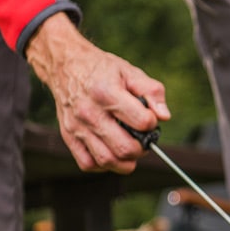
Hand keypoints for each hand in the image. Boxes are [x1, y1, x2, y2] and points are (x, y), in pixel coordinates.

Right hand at [25, 13, 170, 173]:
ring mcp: (77, 127)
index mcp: (106, 92)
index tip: (150, 119)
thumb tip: (164, 116)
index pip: (141, 122)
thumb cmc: (101, 70)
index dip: (152, 123)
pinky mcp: (68, 137)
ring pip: (107, 160)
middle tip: (144, 140)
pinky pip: (88, 164)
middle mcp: (89, 112)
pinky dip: (104, 165)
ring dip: (126, 162)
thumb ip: (152, 92)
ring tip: (131, 148)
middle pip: (124, 148)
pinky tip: (112, 152)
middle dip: (142, 148)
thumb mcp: (130, 72)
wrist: (65, 66)